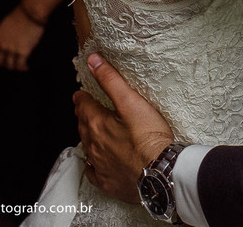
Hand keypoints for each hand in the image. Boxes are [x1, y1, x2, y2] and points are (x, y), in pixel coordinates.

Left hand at [0, 7, 44, 70]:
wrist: (30, 13)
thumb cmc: (19, 16)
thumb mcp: (4, 25)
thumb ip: (1, 36)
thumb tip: (3, 44)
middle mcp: (2, 44)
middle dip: (4, 65)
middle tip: (9, 64)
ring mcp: (12, 49)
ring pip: (9, 66)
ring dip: (14, 67)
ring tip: (19, 66)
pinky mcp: (23, 51)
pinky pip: (20, 65)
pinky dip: (22, 68)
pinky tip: (26, 67)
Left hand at [76, 54, 174, 203]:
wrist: (161, 174)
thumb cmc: (149, 138)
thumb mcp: (131, 101)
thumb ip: (110, 80)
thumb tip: (93, 61)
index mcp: (96, 124)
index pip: (83, 106)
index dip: (82, 98)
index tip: (81, 95)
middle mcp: (93, 145)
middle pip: (83, 126)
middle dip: (83, 116)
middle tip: (84, 110)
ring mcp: (99, 165)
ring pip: (87, 147)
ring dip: (87, 137)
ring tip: (90, 131)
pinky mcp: (108, 182)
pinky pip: (93, 172)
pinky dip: (92, 165)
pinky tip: (95, 163)